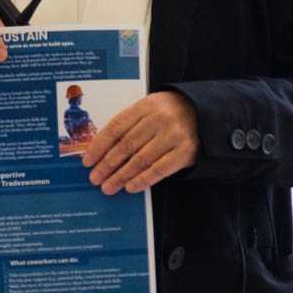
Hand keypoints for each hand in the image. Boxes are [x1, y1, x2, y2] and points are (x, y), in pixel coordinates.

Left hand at [82, 91, 198, 194]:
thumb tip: (101, 150)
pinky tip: (130, 187)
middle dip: (107, 164)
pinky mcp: (185, 152)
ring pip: (140, 159)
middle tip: (95, 178)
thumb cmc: (170, 114)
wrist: (205, 114)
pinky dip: (143, 179)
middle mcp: (160, 119)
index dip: (99, 145)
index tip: (87, 160)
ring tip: (108, 186)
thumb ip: (130, 124)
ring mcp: (173, 135)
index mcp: (146, 105)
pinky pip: (159, 169)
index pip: (116, 127)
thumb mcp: (150, 109)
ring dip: (121, 175)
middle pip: (126, 145)